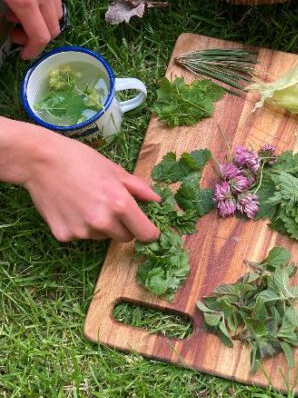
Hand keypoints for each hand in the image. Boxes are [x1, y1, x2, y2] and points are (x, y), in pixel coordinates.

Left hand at [0, 0, 61, 59]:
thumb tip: (7, 17)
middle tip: (16, 32)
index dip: (32, 50)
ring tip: (19, 10)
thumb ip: (2, 7)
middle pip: (53, 26)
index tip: (22, 53)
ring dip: (42, 18)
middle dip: (36, 36)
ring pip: (56, 8)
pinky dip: (45, 0)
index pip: (41, 36)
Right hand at [0, 118, 159, 242]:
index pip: (145, 234)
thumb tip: (157, 200)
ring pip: (102, 237)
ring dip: (100, 226)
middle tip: (110, 206)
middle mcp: (103, 222)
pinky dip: (79, 226)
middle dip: (123, 226)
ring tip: (86, 201)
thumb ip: (138, 188)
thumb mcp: (114, 169)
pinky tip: (70, 206)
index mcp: (120, 204)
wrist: (41, 160)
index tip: (147, 228)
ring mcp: (82, 231)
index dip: (149, 232)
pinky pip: (80, 236)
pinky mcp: (64, 236)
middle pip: (125, 238)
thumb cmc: (80, 159)